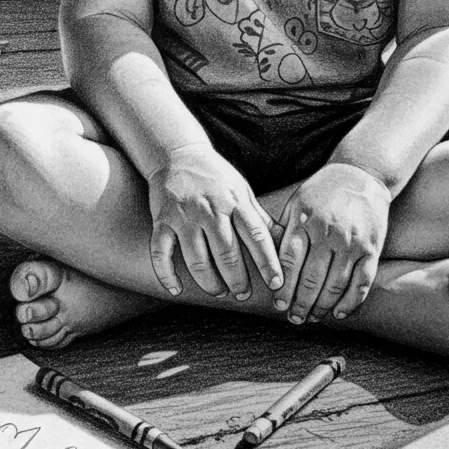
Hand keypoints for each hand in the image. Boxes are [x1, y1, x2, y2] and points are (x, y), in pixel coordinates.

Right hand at [147, 144, 283, 300]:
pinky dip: (166, 274)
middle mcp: (210, 209)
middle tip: (242, 294)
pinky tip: (176, 289)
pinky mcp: (162, 220)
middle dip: (237, 279)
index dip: (268, 261)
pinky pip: (161, 252)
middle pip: (226, 253)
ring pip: (196, 259)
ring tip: (218, 292)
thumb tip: (288, 240)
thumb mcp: (242, 192)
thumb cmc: (216, 178)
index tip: (276, 283)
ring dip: (209, 282)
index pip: (256, 235)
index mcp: (235, 202)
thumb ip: (261, 218)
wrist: (178, 154)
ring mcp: (184, 216)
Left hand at [275, 163, 389, 324]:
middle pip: (311, 279)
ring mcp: (351, 242)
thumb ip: (282, 230)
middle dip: (300, 304)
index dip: (283, 289)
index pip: (289, 263)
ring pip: (335, 286)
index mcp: (305, 220)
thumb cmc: (322, 191)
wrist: (361, 174)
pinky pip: (361, 283)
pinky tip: (339, 313)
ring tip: (313, 317)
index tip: (278, 306)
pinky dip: (350, 302)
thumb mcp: (297, 202)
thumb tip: (262, 259)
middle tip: (294, 318)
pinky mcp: (371, 248)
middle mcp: (328, 232)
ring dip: (322, 307)